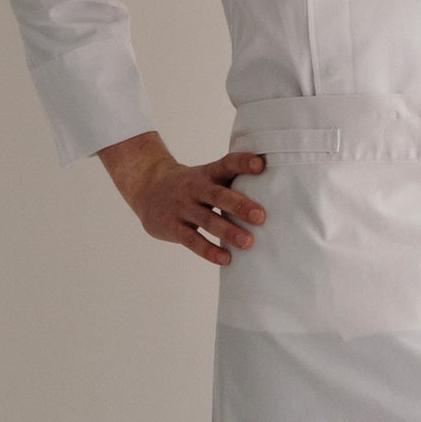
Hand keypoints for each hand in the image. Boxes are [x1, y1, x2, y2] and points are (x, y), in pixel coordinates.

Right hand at [96, 130, 267, 266]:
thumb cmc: (191, 185)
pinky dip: (209, 250)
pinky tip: (226, 259)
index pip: (226, 164)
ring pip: (207, 221)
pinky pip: (192, 240)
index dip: (243, 163)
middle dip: (240, 205)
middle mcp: (195, 189)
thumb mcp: (207, 175)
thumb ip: (232, 180)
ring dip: (228, 232)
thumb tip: (274, 190)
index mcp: (207, 174)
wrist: (146, 187)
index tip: (261, 165)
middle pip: (218, 196)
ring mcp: (182, 208)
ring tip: (248, 243)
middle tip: (261, 216)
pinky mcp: (173, 227)